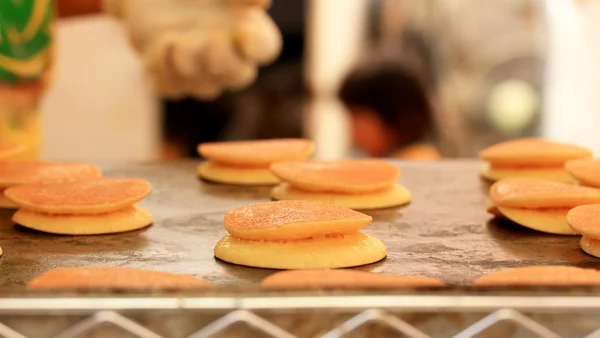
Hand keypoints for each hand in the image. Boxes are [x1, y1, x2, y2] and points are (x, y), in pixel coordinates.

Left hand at [104, 0, 281, 99]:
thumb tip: (262, 3)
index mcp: (246, 29)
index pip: (265, 47)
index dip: (258, 46)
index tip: (243, 32)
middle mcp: (228, 57)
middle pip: (239, 76)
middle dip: (225, 63)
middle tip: (211, 42)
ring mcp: (198, 71)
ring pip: (204, 87)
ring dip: (190, 66)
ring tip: (176, 41)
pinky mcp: (169, 76)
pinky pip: (171, 88)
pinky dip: (164, 70)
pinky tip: (162, 44)